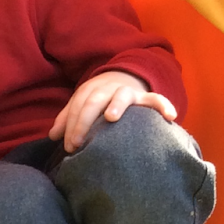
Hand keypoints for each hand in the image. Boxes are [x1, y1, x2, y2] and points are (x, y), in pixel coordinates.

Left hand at [49, 70, 176, 153]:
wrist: (127, 78)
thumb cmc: (100, 100)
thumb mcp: (83, 105)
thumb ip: (69, 118)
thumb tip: (52, 136)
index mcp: (91, 91)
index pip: (77, 106)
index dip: (71, 124)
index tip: (69, 145)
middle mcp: (108, 89)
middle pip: (93, 101)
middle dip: (84, 121)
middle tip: (78, 142)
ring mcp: (128, 92)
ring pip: (122, 96)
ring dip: (116, 104)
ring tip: (111, 117)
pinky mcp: (146, 98)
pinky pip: (157, 100)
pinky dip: (163, 105)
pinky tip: (170, 117)